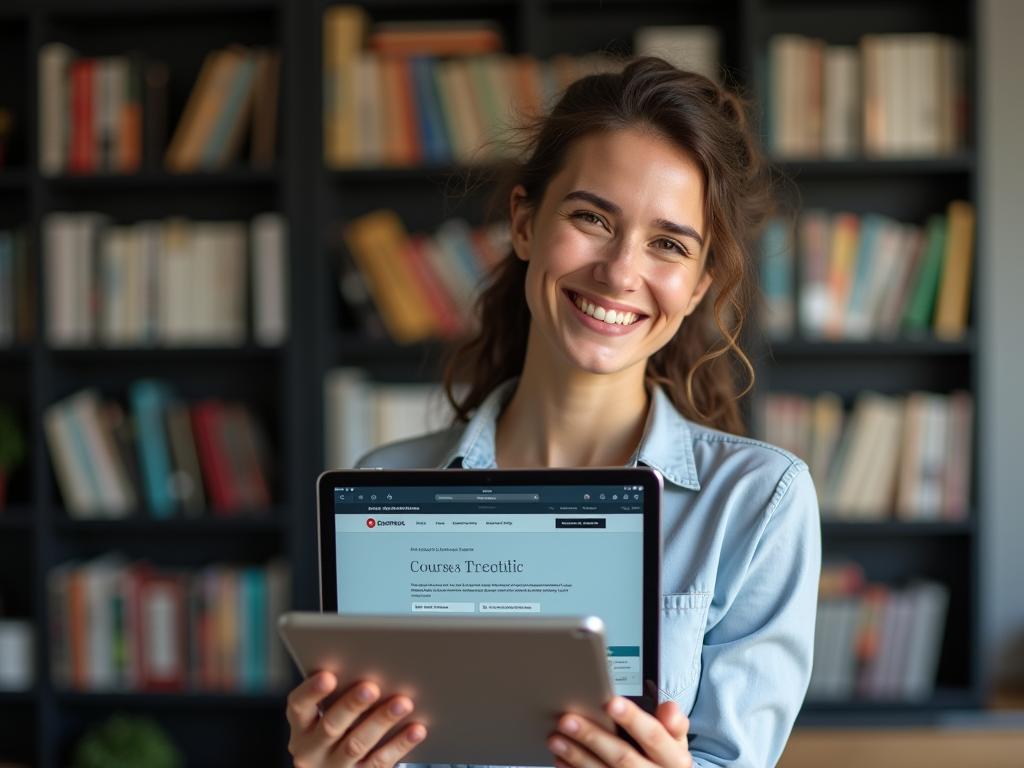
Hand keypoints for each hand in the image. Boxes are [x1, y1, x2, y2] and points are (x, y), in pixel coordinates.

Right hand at [286, 671, 426, 767]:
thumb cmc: (335, 731)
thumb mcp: (323, 717)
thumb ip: (337, 696)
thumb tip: (370, 665)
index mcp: (302, 727)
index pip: (299, 706)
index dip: (312, 691)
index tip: (328, 676)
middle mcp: (312, 750)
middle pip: (331, 726)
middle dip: (352, 705)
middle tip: (372, 687)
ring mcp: (334, 767)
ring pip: (357, 745)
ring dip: (381, 721)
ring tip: (403, 703)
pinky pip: (380, 762)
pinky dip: (400, 744)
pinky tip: (416, 729)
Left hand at [548, 697, 691, 767]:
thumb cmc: (665, 757)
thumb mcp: (676, 741)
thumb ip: (673, 723)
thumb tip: (669, 709)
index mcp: (673, 759)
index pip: (654, 736)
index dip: (633, 720)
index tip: (611, 703)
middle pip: (622, 757)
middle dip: (593, 737)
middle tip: (567, 720)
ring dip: (577, 756)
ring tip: (556, 738)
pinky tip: (561, 758)